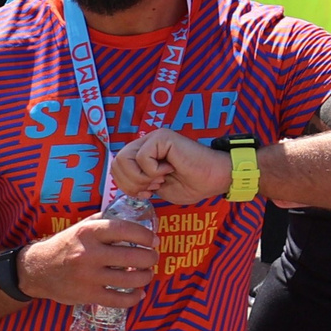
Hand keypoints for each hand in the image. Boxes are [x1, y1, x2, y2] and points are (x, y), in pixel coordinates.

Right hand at [17, 213, 156, 308]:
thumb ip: (104, 222)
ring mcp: (89, 277)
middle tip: (152, 258)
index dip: (146, 235)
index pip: (127, 230)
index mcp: (89, 232)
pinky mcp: (88, 295)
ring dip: (146, 277)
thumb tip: (133, 220)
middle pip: (134, 256)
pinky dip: (134, 298)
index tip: (153, 240)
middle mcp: (89, 253)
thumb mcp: (80, 227)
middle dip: (151, 258)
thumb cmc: (65, 246)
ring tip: (146, 274)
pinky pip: (120, 300)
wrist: (38, 270)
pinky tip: (138, 293)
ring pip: (131, 279)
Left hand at [114, 128, 229, 205]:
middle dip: (132, 183)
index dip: (126, 185)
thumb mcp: (157, 188)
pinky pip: (142, 158)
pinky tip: (171, 168)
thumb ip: (138, 183)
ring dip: (142, 178)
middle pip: (116, 163)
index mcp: (143, 154)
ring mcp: (153, 138)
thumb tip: (123, 183)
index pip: (116, 168)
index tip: (147, 193)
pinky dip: (154, 171)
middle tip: (153, 187)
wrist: (213, 179)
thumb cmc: (191, 183)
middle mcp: (145, 143)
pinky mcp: (161, 137)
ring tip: (161, 178)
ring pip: (125, 160)